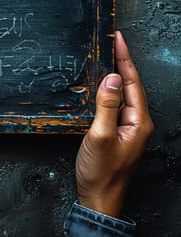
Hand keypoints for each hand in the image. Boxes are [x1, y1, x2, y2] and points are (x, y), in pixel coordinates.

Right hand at [75, 31, 153, 217]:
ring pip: (122, 94)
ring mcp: (128, 128)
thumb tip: (110, 78)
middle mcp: (137, 123)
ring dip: (114, 75)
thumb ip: (106, 106)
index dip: (124, 59)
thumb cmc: (101, 173)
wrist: (99, 198)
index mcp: (138, 122)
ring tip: (106, 57)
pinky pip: (114, 105)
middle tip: (111, 42)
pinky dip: (107, 91)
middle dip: (121, 62)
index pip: (132, 82)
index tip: (117, 39)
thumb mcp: (100, 136)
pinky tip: (99, 86)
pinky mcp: (117, 133)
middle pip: (130, 85)